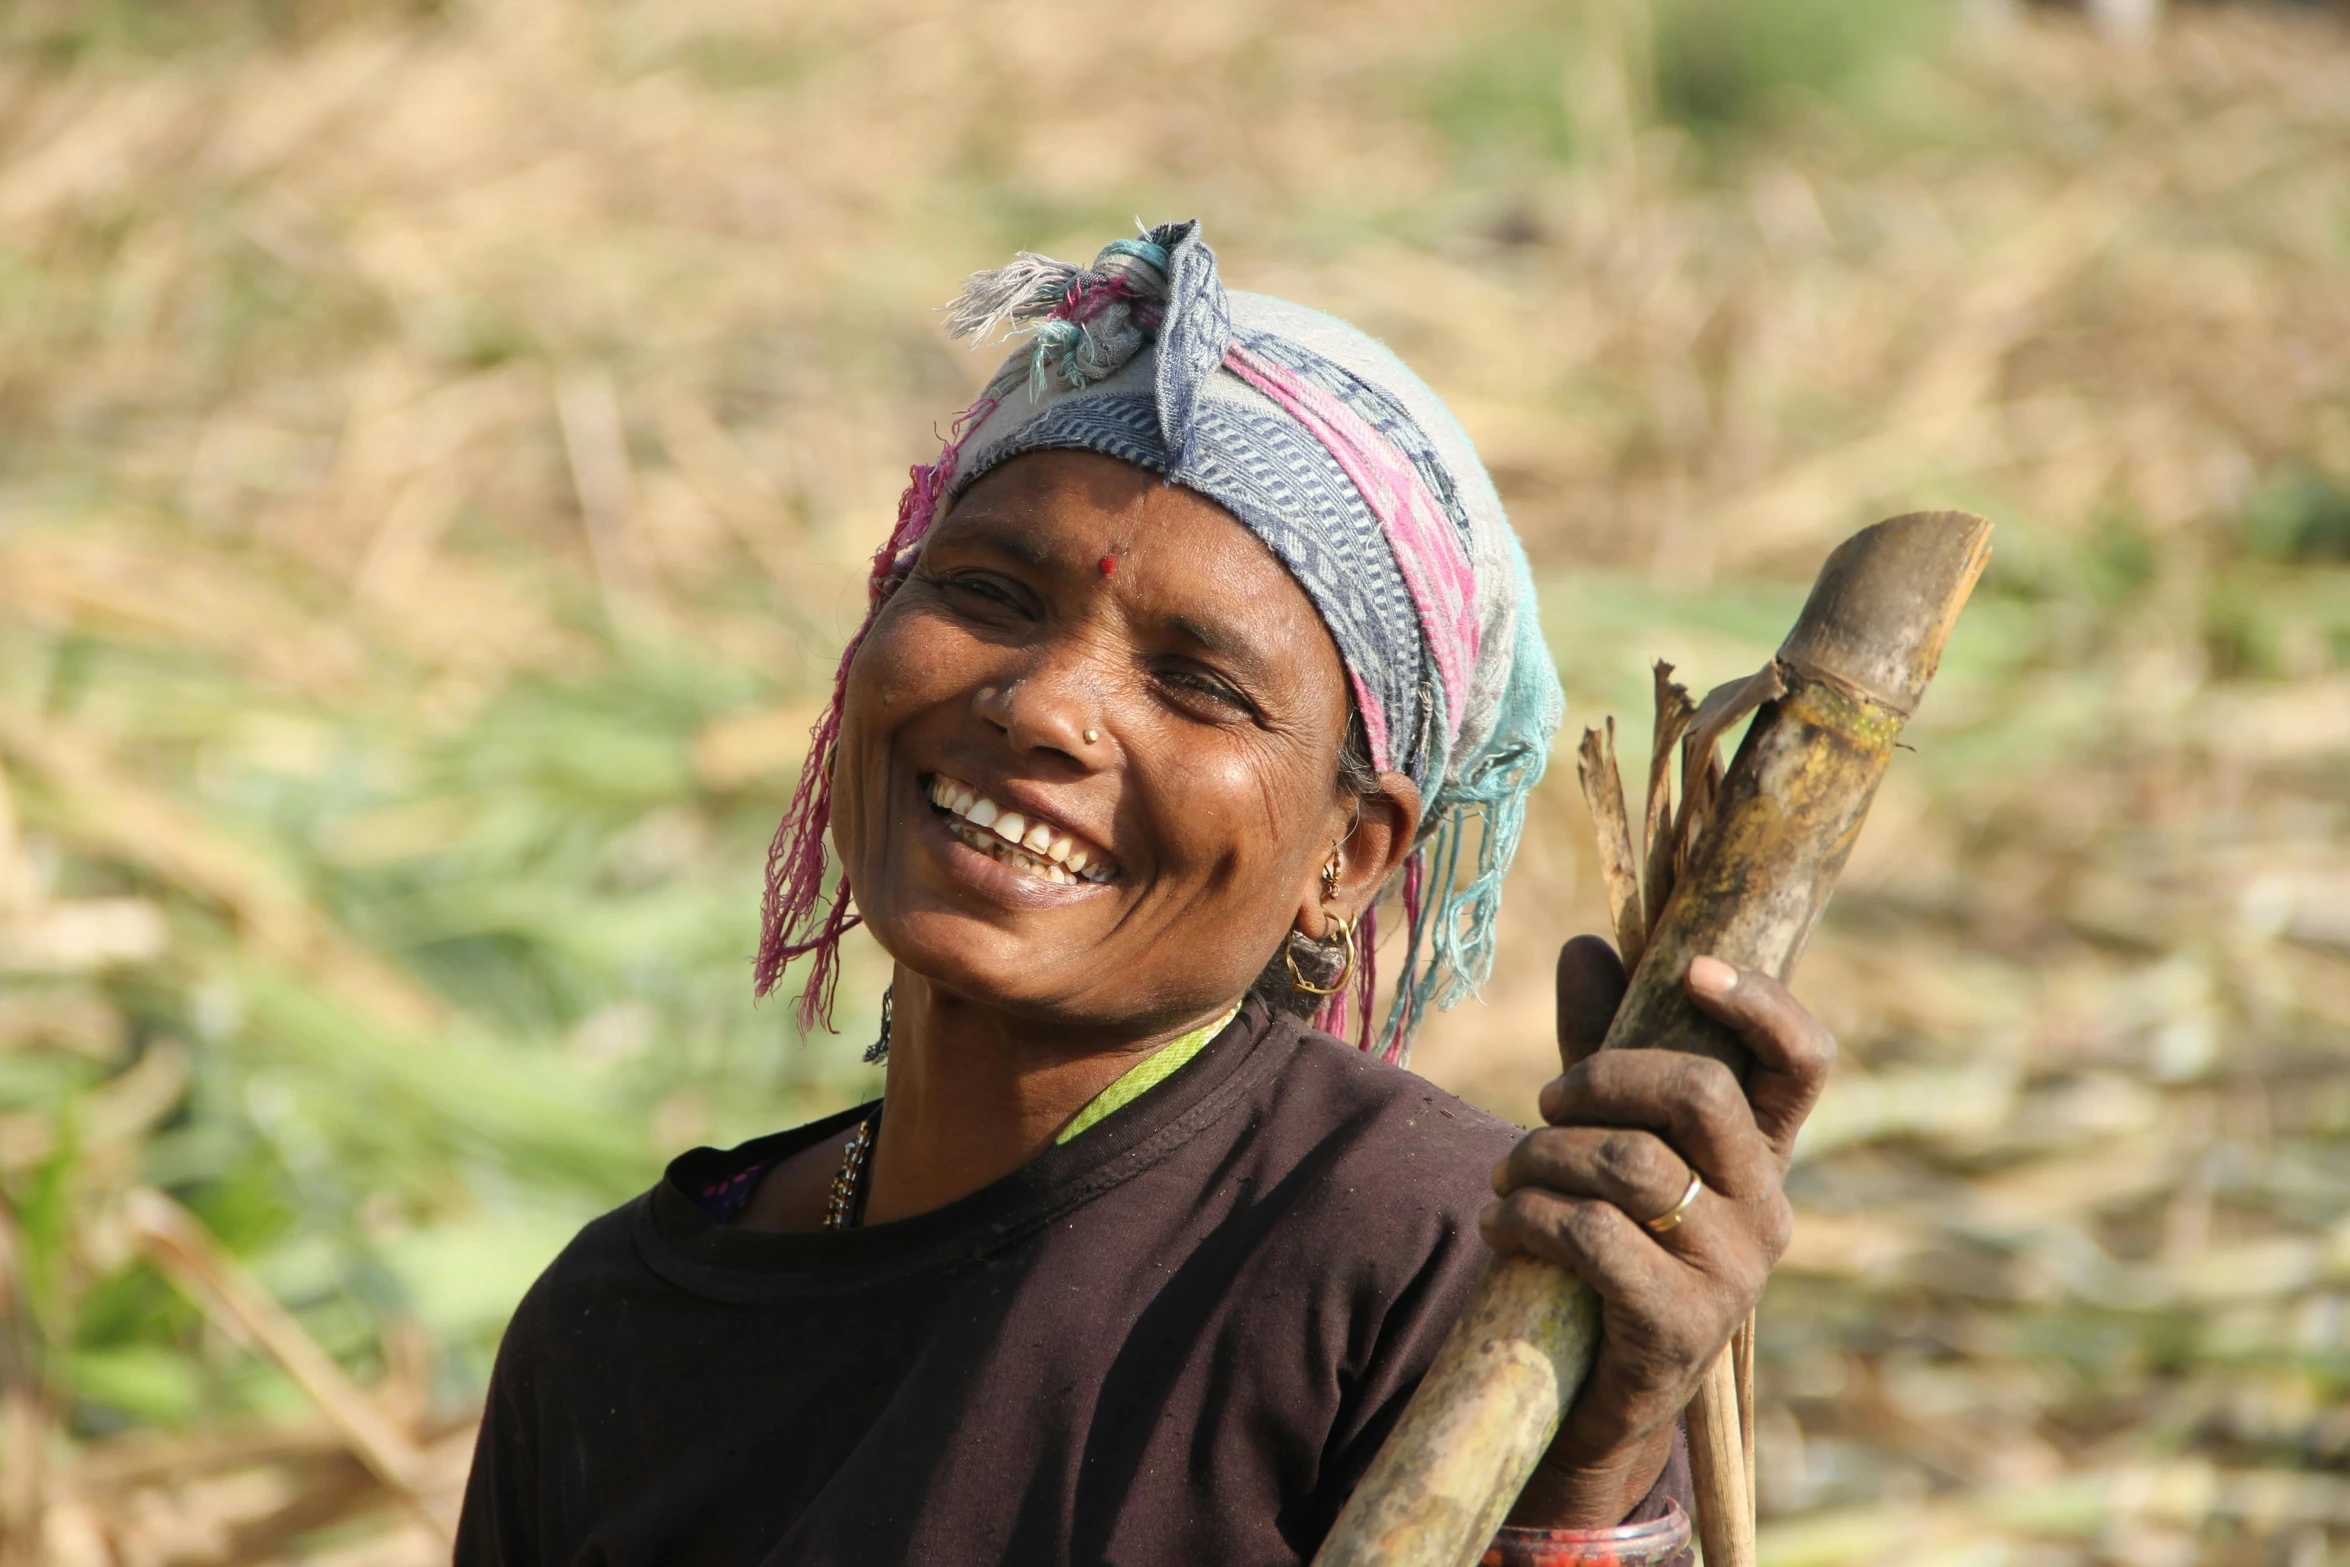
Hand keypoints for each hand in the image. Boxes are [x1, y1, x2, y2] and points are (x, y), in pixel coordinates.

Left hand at [1478, 935, 1835, 1529]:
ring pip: (1629, 1164)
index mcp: (1763, 1154)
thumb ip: (1605, 1048)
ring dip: (1542, 1156)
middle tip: (1547, 1103)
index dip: (1761, 1002)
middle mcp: (1768, 1210)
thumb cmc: (1608, 1246)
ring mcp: (1733, 1275)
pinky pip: (1592, 1235)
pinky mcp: (1679, 1327)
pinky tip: (1502, 1225)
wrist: (1594, 1395)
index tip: (1690, 967)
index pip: (1806, 1060)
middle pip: (1701, 1093)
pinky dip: (1528, 1217)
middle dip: (1601, 1078)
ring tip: (1507, 1176)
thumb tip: (1585, 945)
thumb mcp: (1609, 1141)